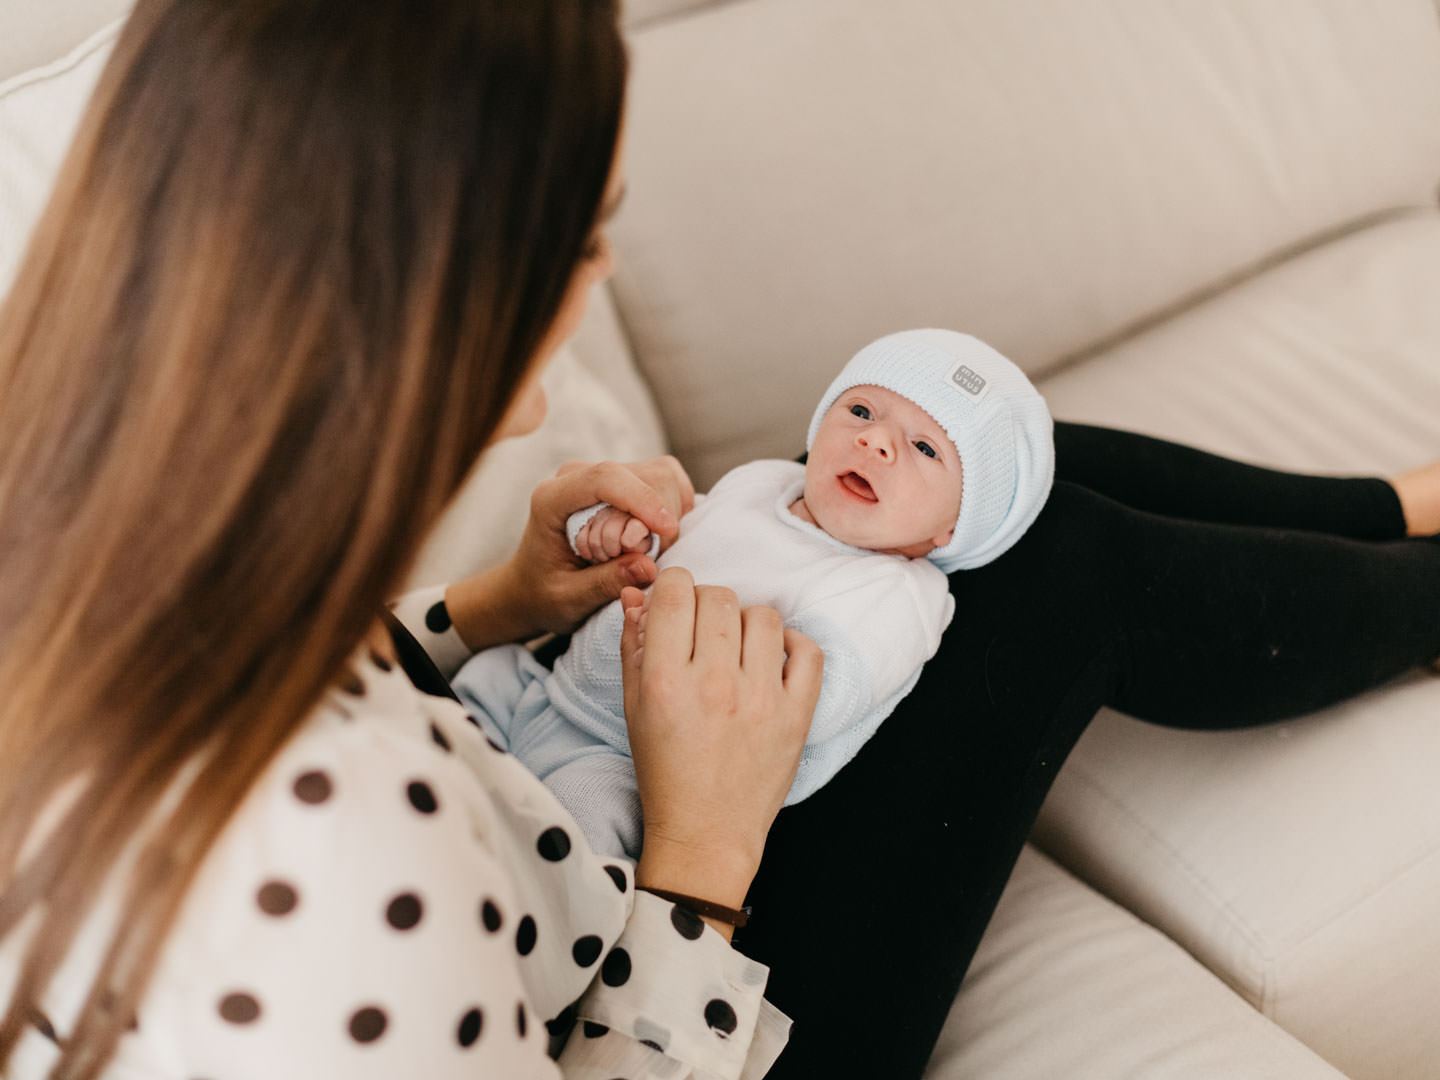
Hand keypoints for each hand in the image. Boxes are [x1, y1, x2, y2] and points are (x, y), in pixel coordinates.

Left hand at [445, 457, 694, 648]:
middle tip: (641, 558)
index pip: (605, 478)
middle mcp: (577, 478)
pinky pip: (666, 482)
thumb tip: (649, 566)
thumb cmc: (544, 594)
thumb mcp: (568, 600)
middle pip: (645, 475)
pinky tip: (656, 536)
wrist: (532, 586)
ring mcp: (602, 477)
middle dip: (657, 518)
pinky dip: (674, 509)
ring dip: (664, 517)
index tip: (666, 530)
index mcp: (552, 499)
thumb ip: (605, 583)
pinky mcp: (623, 484)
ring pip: (661, 477)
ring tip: (639, 551)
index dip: (642, 499)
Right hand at [620, 568, 823, 926]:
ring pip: (764, 616)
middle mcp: (713, 684)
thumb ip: (634, 645)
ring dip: (747, 624)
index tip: (676, 603)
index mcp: (665, 680)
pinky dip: (793, 645)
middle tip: (703, 633)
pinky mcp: (796, 715)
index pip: (675, 592)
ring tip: (737, 650)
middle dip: (707, 605)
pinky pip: (808, 650)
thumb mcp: (634, 707)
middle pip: (719, 597)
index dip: (674, 587)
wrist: (706, 832)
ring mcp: (760, 699)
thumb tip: (639, 594)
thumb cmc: (665, 769)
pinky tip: (773, 661)